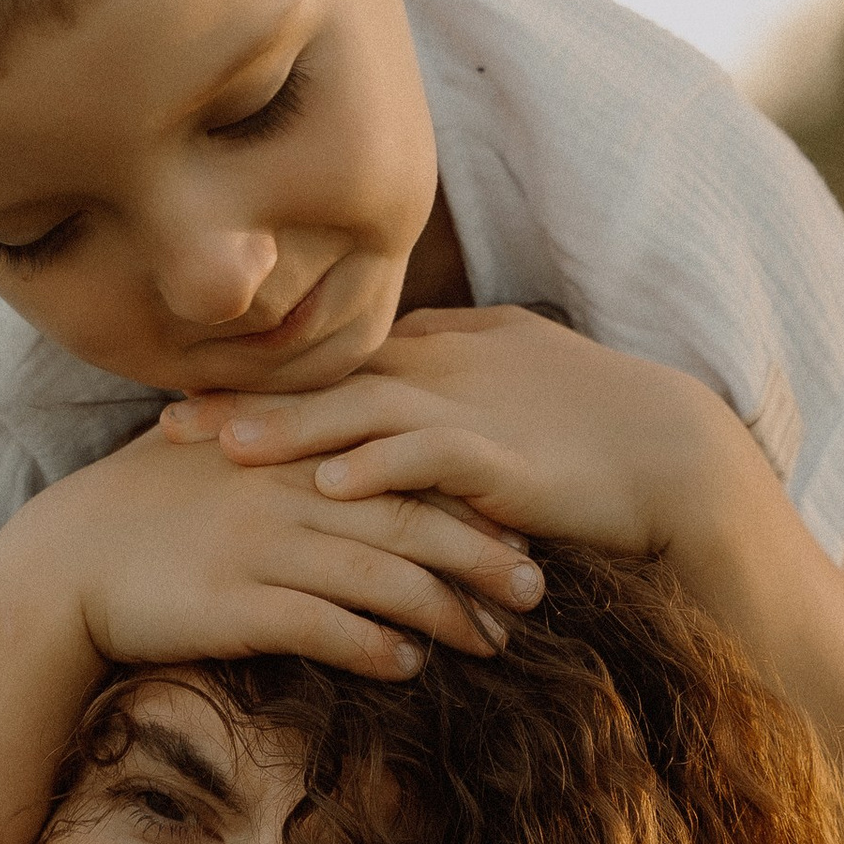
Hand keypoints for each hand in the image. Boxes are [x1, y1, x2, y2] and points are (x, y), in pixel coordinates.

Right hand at [17, 418, 544, 684]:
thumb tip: (358, 458)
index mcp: (290, 450)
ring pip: (380, 576)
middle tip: (539, 589)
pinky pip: (323, 626)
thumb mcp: (226, 460)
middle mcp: (285, 490)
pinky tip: (410, 666)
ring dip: (446, 613)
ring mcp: (260, 546)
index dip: (469, 495)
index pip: (400, 465)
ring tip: (492, 643)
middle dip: (482, 556)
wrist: (63, 563)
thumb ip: (294, 449)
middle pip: (409, 519)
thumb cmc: (147, 512)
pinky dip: (374, 647)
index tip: (524, 521)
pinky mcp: (235, 604)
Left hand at [160, 306, 745, 559]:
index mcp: (443, 355)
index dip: (259, 376)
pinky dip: (380, 468)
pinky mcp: (506, 458)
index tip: (187, 392)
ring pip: (363, 410)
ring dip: (291, 429)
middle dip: (244, 401)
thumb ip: (446, 387)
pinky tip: (328, 488)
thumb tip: (389, 399)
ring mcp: (475, 409)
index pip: (333, 358)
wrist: (677, 455)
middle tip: (165, 426)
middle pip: (325, 378)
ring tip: (222, 450)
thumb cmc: (596, 429)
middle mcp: (446, 371)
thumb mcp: (508, 392)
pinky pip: (431, 457)